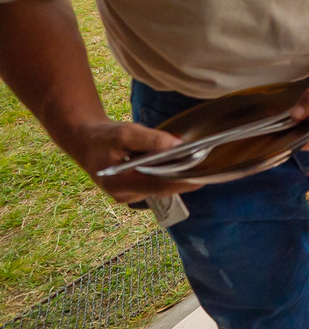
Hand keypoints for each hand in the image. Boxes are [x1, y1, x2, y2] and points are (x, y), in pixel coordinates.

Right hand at [79, 120, 201, 203]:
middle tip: (203, 164)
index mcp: (120, 184)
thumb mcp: (127, 133)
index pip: (159, 187)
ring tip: (193, 160)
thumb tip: (177, 146)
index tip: (203, 176)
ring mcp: (129, 195)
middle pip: (162, 189)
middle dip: (182, 177)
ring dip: (174, 175)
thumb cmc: (104, 136)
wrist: (84, 141)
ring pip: (160, 187)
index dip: (183, 182)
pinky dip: (165, 174)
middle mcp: (125, 195)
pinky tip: (175, 162)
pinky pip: (154, 184)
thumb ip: (151, 140)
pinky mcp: (133, 191)